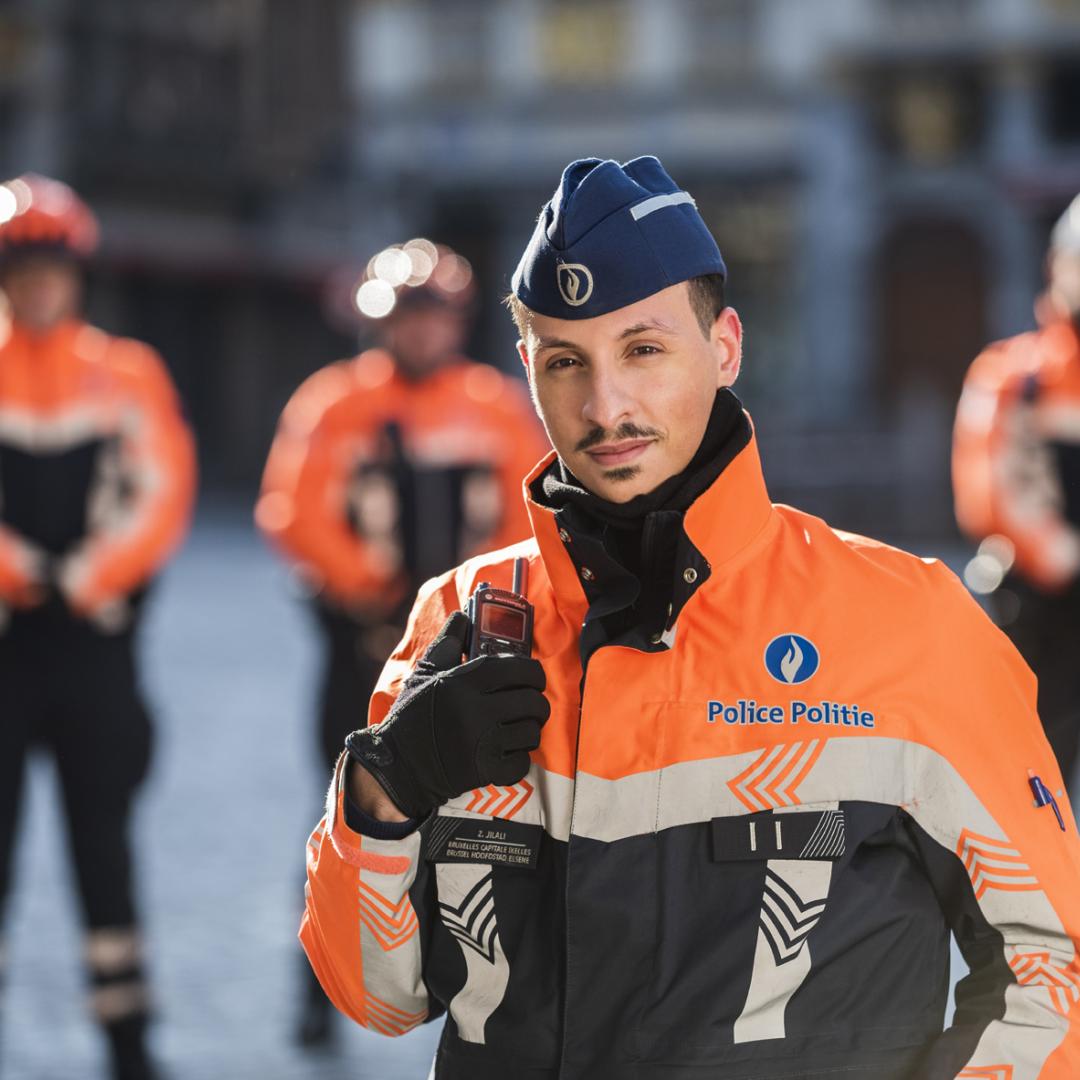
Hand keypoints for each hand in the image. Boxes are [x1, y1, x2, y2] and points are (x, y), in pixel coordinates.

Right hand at [345, 610, 548, 818]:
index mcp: (462, 682)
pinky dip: (518, 759)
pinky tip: (506, 752)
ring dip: (528, 730)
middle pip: (532, 701)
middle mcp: (474, 711)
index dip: (533, 671)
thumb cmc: (413, 716)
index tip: (532, 676)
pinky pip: (522, 762)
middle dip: (535, 702)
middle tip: (527, 703)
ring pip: (531, 731)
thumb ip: (447, 643)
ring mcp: (481, 743)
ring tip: (516, 728)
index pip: (517, 668)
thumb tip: (463, 617)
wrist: (397, 767)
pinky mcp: (484, 770)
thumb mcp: (425, 674)